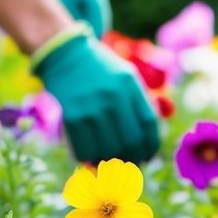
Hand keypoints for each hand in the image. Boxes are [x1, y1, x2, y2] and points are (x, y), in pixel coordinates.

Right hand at [34, 30, 159, 163]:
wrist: (65, 56)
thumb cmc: (100, 70)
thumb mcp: (126, 76)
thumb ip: (138, 102)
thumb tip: (147, 142)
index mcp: (130, 84)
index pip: (149, 124)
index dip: (151, 145)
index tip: (148, 155)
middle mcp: (113, 96)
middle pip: (131, 141)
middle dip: (133, 157)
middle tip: (129, 162)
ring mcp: (91, 107)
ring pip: (109, 150)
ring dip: (111, 160)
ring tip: (110, 159)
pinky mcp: (72, 117)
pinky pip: (85, 150)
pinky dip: (89, 158)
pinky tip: (90, 154)